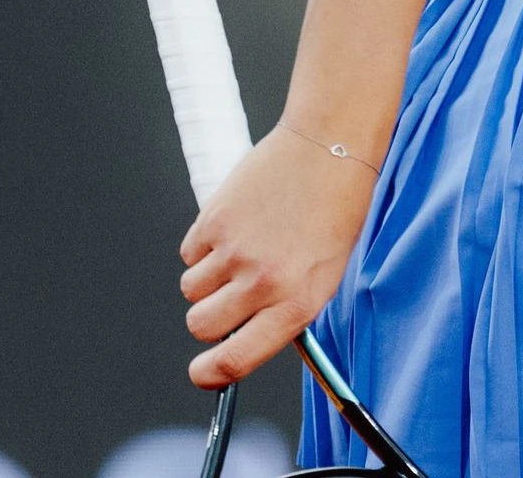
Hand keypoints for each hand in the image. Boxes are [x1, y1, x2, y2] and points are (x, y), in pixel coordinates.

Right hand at [177, 126, 377, 387]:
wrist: (329, 148)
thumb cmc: (334, 213)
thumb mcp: (323, 275)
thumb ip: (282, 310)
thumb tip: (240, 336)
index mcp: (297, 304)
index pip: (237, 359)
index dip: (211, 373)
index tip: (201, 372)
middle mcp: (263, 283)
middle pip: (201, 325)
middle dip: (208, 316)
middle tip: (229, 294)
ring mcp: (235, 252)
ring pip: (191, 289)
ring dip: (207, 277)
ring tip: (243, 248)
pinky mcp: (214, 221)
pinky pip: (189, 253)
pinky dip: (204, 246)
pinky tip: (238, 224)